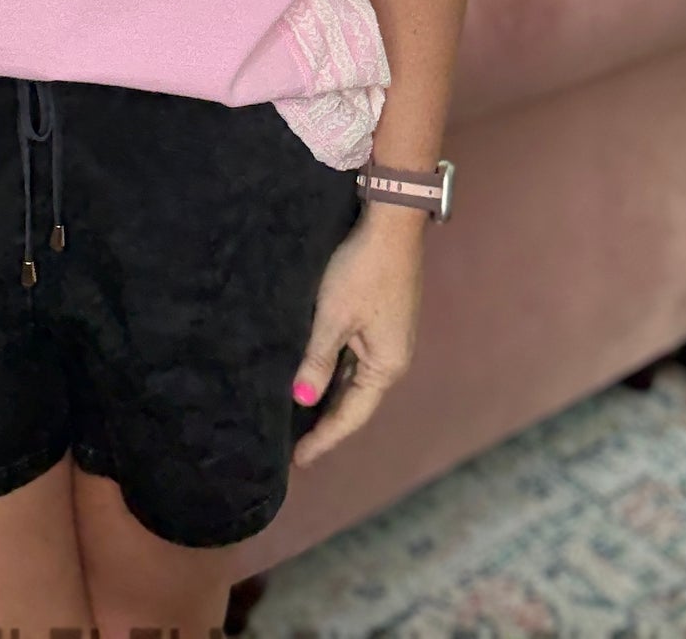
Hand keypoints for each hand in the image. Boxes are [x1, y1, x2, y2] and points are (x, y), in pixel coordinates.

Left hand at [290, 207, 426, 468]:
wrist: (391, 224)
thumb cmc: (362, 270)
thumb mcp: (333, 316)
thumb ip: (317, 360)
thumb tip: (301, 400)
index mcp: (386, 366)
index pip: (350, 415)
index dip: (323, 438)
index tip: (298, 461)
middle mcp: (392, 358)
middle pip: (354, 401)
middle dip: (326, 422)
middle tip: (294, 444)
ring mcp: (388, 338)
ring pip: (353, 379)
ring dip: (329, 396)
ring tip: (299, 416)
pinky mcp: (381, 319)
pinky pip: (354, 358)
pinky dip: (334, 371)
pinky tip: (314, 373)